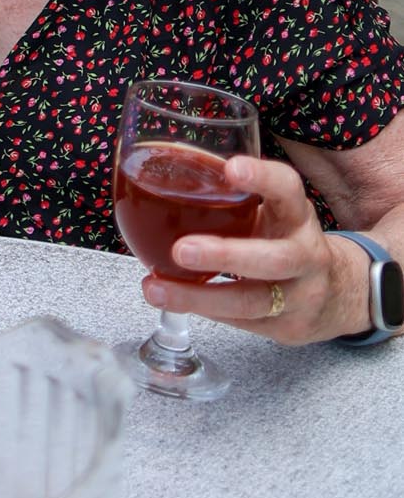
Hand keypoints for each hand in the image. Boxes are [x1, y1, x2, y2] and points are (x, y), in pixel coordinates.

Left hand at [144, 155, 373, 345]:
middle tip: (180, 249)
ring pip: (252, 301)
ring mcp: (301, 298)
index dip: (263, 177)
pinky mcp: (286, 329)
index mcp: (298, 215)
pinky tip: (171, 301)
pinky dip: (204, 310)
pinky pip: (240, 322)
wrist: (340, 293)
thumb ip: (236, 195)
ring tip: (156, 288)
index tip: (231, 168)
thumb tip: (167, 169)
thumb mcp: (276, 210)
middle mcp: (306, 256)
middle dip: (225, 255)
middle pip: (274, 259)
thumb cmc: (286, 238)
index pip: (288, 189)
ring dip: (199, 297)